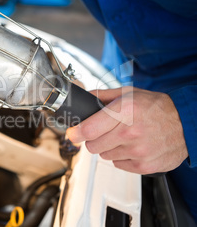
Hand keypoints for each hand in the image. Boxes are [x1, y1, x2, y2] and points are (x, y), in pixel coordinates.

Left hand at [66, 86, 187, 173]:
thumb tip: (83, 97)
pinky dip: (121, 157)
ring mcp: (138, 151)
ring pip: (104, 155)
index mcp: (125, 111)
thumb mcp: (129, 93)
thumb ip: (103, 95)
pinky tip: (132, 146)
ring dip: (109, 147)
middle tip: (104, 132)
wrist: (187, 124)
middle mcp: (131, 132)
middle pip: (92, 145)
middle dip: (94, 139)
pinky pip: (118, 164)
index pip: (88, 130)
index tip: (72, 134)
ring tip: (124, 137)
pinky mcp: (144, 166)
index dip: (76, 133)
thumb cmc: (158, 107)